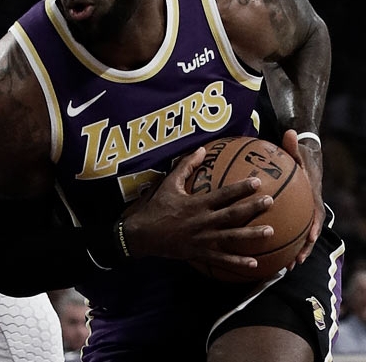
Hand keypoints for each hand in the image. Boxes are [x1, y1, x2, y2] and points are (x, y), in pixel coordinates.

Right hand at [121, 147, 274, 273]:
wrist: (143, 234)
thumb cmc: (156, 207)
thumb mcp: (169, 183)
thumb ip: (186, 166)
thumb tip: (202, 150)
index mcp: (196, 204)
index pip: (223, 194)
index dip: (241, 188)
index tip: (258, 182)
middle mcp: (202, 221)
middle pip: (232, 215)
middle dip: (253, 208)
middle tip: (270, 202)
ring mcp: (202, 239)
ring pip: (232, 238)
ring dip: (252, 235)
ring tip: (270, 232)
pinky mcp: (200, 253)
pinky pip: (221, 259)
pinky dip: (238, 262)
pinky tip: (255, 263)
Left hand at [280, 129, 323, 265]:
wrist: (306, 160)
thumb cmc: (299, 155)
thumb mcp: (297, 150)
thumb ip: (292, 144)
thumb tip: (289, 132)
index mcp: (312, 194)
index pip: (316, 211)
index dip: (314, 224)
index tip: (310, 236)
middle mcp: (310, 207)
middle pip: (309, 230)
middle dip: (304, 247)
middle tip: (295, 261)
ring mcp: (302, 213)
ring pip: (300, 235)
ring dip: (294, 250)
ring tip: (285, 267)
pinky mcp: (294, 215)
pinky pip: (289, 230)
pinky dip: (281, 241)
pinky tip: (267, 252)